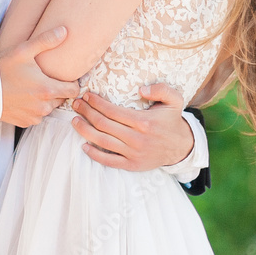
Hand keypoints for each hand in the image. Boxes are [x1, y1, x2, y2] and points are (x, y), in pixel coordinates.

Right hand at [0, 26, 79, 127]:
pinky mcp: (25, 122)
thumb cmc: (2, 70)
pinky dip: (33, 108)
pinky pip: (37, 115)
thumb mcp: (23, 51)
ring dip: (45, 99)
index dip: (72, 82)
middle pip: (61, 99)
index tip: (65, 77)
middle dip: (56, 89)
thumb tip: (64, 31)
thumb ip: (46, 41)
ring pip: (49, 107)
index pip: (74, 90)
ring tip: (32, 87)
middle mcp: (43, 106)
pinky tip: (24, 97)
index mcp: (47, 89)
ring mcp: (34, 116)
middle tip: (44, 79)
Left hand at [71, 84, 193, 170]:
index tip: (87, 95)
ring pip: (102, 141)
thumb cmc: (172, 120)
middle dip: (86, 112)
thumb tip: (141, 89)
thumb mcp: (174, 100)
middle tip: (76, 104)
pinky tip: (84, 145)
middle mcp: (137, 139)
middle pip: (103, 124)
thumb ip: (161, 89)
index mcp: (144, 122)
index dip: (96, 102)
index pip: (112, 111)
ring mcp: (133, 153)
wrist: (181, 147)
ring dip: (85, 130)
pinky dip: (94, 154)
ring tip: (74, 120)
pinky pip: (109, 161)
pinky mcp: (132, 165)